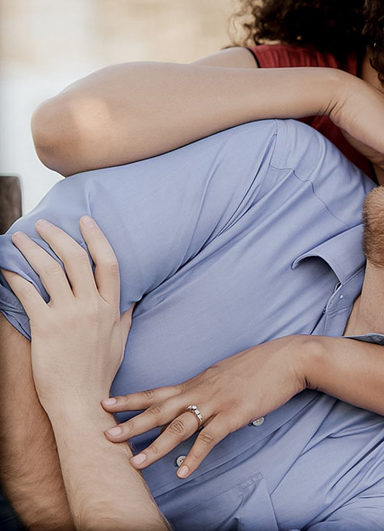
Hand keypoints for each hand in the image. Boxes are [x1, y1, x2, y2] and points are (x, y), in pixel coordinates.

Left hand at [1, 217, 132, 409]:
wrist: (81, 401)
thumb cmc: (100, 373)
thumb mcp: (119, 341)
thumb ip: (124, 315)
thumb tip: (132, 298)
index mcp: (111, 308)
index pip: (108, 263)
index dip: (96, 237)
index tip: (84, 220)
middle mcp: (92, 308)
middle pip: (76, 259)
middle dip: (57, 236)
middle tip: (43, 225)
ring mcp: (69, 316)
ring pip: (49, 271)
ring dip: (31, 250)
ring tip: (19, 239)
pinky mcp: (46, 327)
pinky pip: (28, 293)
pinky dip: (14, 277)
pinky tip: (5, 268)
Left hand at [101, 335, 312, 478]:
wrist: (288, 359)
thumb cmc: (261, 365)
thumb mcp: (226, 372)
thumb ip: (208, 386)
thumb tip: (196, 397)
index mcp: (198, 382)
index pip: (157, 392)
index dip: (130, 399)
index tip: (105, 405)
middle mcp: (201, 391)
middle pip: (159, 409)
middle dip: (131, 423)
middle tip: (105, 436)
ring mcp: (217, 403)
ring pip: (179, 426)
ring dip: (156, 446)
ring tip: (136, 463)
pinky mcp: (234, 415)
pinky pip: (209, 439)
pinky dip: (194, 457)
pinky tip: (182, 472)